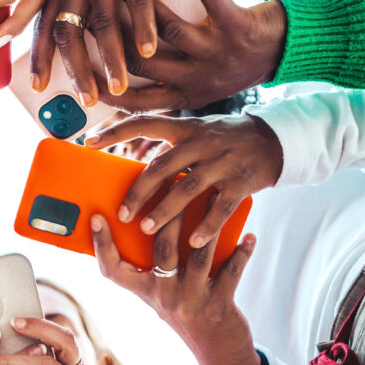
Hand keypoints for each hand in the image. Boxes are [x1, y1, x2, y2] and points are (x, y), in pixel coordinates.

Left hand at [32, 0, 190, 103]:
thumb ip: (81, 1)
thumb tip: (79, 47)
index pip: (44, 23)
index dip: (39, 55)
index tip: (37, 86)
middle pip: (69, 28)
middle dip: (76, 69)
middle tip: (87, 99)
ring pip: (102, 20)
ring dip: (110, 58)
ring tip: (118, 87)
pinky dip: (143, 27)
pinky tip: (150, 51)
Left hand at [85, 113, 282, 246]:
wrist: (275, 141)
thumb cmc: (225, 141)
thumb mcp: (198, 133)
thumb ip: (171, 148)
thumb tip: (132, 170)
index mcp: (185, 128)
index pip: (144, 122)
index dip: (116, 131)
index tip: (89, 141)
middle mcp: (202, 142)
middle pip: (163, 166)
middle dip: (139, 191)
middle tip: (121, 213)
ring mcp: (223, 162)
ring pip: (189, 188)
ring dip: (166, 211)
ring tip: (146, 229)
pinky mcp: (243, 182)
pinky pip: (221, 207)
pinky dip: (207, 226)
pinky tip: (192, 242)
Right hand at [92, 214, 261, 364]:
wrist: (218, 354)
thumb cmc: (188, 314)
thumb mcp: (163, 295)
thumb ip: (157, 266)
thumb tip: (157, 220)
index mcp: (145, 291)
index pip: (112, 269)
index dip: (102, 245)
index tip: (96, 217)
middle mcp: (164, 296)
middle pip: (161, 248)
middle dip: (169, 214)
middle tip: (175, 183)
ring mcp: (191, 301)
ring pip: (198, 254)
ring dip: (209, 224)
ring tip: (215, 197)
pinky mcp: (219, 306)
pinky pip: (231, 271)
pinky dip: (242, 252)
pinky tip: (250, 235)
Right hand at [97, 0, 285, 113]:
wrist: (290, 50)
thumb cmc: (233, 61)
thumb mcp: (198, 85)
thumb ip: (164, 86)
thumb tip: (119, 80)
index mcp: (184, 96)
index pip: (135, 100)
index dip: (104, 84)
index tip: (77, 64)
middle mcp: (199, 79)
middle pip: (143, 63)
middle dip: (112, 37)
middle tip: (89, 10)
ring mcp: (218, 53)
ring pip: (170, 30)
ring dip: (144, 6)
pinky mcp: (238, 26)